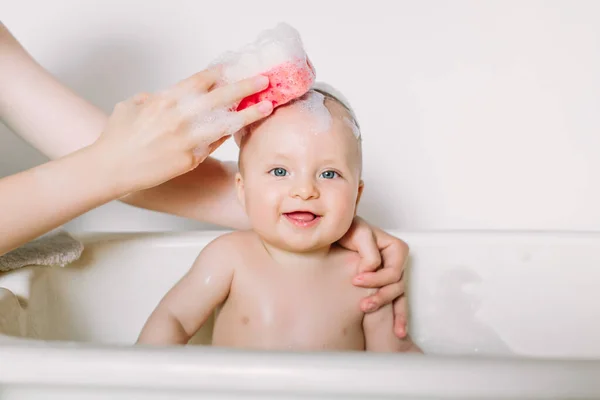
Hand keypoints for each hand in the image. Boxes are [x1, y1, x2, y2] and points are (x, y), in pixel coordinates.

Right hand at [93, 68, 273, 194]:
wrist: (113, 168)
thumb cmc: (118, 138)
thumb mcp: (131, 106)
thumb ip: (152, 98)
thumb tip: (165, 96)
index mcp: (165, 101)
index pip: (199, 82)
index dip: (219, 74)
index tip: (234, 69)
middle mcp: (179, 118)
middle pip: (219, 98)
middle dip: (244, 87)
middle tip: (263, 81)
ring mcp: (187, 140)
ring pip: (224, 123)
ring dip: (248, 114)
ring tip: (267, 106)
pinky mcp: (190, 159)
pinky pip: (214, 144)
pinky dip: (227, 134)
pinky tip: (242, 128)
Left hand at [337, 216, 409, 337]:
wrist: (334, 237)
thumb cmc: (346, 230)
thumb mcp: (357, 231)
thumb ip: (368, 249)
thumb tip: (372, 268)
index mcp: (395, 248)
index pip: (394, 271)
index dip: (377, 278)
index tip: (356, 280)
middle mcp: (396, 263)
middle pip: (397, 286)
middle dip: (381, 297)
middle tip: (361, 304)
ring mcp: (392, 276)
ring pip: (397, 297)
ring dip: (388, 310)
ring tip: (366, 313)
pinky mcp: (384, 286)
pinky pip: (397, 303)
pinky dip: (399, 317)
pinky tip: (399, 332)